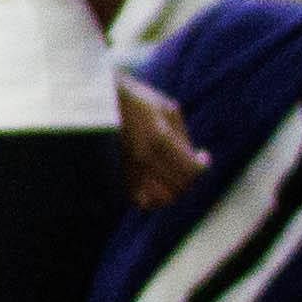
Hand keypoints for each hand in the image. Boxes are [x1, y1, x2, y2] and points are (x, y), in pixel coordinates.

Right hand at [118, 75, 208, 211]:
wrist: (99, 101)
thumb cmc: (137, 100)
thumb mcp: (168, 109)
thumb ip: (183, 137)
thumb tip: (194, 158)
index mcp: (160, 138)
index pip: (192, 169)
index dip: (202, 165)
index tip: (202, 155)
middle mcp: (144, 157)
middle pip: (181, 185)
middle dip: (189, 176)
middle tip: (188, 163)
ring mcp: (129, 168)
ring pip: (163, 198)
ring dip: (174, 189)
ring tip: (173, 176)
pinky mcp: (119, 174)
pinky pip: (141, 201)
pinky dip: (153, 199)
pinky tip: (155, 185)